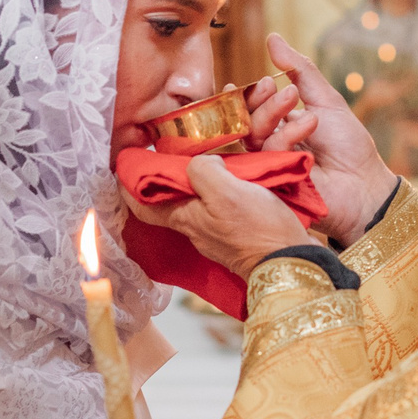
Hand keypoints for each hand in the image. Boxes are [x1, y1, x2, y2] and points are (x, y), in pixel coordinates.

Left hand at [125, 154, 310, 278]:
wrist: (291, 262)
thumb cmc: (259, 228)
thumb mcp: (227, 191)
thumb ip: (204, 172)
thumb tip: (198, 164)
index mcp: (185, 218)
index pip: (141, 205)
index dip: (128, 185)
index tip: (126, 164)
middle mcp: (194, 230)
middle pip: (166, 204)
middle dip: (162, 181)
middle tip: (166, 156)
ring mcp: (214, 237)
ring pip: (192, 207)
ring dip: (192, 187)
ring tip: (201, 163)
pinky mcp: (235, 238)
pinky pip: (215, 212)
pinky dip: (214, 196)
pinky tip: (229, 183)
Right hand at [247, 34, 398, 245]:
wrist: (365, 183)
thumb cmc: (349, 145)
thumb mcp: (325, 99)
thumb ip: (298, 70)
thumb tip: (272, 37)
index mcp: (279, 125)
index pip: (250, 107)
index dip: (251, 93)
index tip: (265, 81)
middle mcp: (268, 145)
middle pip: (246, 119)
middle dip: (260, 102)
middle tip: (287, 93)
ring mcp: (267, 164)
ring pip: (252, 134)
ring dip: (275, 114)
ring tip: (305, 109)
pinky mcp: (269, 180)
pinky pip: (265, 152)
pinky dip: (287, 134)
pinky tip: (310, 126)